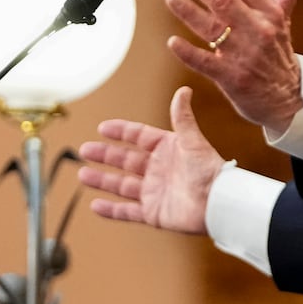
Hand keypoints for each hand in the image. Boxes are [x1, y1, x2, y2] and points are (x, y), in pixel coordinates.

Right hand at [78, 86, 223, 234]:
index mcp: (167, 149)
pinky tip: (95, 205)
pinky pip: (127, 212)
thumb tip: (183, 90)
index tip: (103, 128)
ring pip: (121, 185)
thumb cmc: (211, 171)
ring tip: (83, 174)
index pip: (138, 137)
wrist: (219, 204)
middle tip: (85, 150)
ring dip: (102, 180)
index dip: (120, 132)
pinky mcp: (154, 213)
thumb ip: (183, 117)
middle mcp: (158, 170)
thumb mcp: (192, 141)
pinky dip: (111, 210)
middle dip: (104, 155)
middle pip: (125, 161)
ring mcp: (154, 192)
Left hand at [167, 0, 302, 132]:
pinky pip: (205, 62)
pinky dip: (187, 52)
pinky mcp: (232, 79)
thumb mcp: (284, 25)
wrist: (288, 101)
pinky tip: (172, 42)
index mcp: (271, 14)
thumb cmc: (278, 57)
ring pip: (211, 27)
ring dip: (188, 10)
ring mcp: (245, 55)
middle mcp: (259, 31)